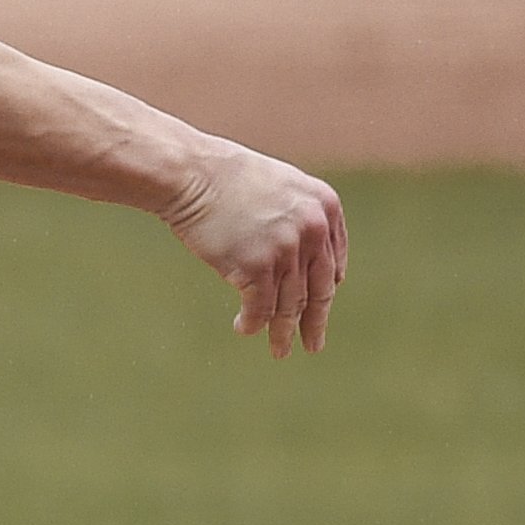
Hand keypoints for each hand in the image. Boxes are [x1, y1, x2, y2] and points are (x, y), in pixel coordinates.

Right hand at [162, 138, 348, 356]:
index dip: (326, 287)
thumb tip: (305, 257)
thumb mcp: (280, 187)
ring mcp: (286, 249)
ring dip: (283, 332)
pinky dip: (252, 323)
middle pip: (319, 289)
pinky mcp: (256, 266)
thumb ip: (300, 216)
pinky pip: (260, 307)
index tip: (320, 306)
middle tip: (313, 344)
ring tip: (280, 350)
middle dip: (315, 321)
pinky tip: (243, 328)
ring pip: (291, 304)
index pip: (333, 261)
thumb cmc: (227, 178)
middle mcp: (313, 230)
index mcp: (325, 207)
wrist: (191, 173)